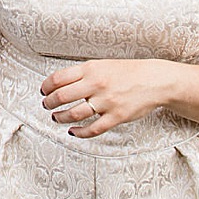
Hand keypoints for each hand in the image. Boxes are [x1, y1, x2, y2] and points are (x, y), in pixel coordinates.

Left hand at [40, 58, 175, 137]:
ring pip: (74, 114)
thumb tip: (60, 83)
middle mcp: (96, 85)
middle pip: (62, 97)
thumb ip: (83, 73)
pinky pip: (93, 129)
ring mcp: (106, 102)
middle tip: (47, 105)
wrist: (154, 80)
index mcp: (91, 69)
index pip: (58, 78)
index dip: (46, 86)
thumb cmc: (128, 72)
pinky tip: (73, 132)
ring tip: (56, 117)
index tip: (43, 91)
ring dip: (60, 117)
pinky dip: (79, 133)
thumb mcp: (102, 65)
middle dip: (49, 103)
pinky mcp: (116, 117)